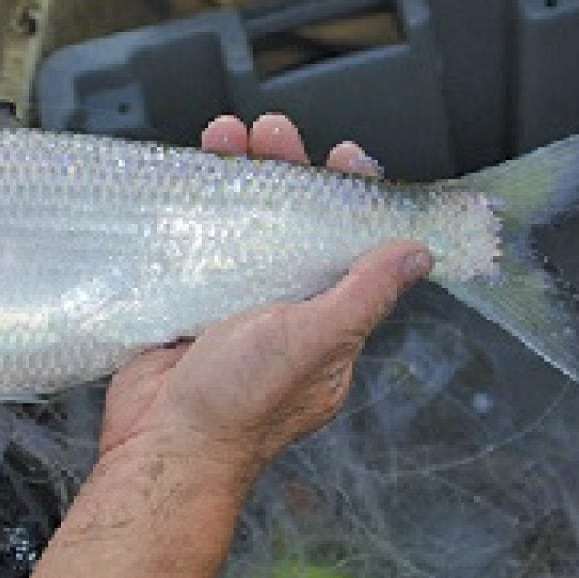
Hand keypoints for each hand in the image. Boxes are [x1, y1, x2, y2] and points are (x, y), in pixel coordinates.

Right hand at [102, 113, 428, 464]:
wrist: (162, 445)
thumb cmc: (239, 405)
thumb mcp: (313, 342)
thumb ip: (363, 296)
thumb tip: (416, 254)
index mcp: (328, 328)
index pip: (352, 250)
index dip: (350, 201)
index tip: (344, 159)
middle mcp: (285, 313)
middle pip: (294, 227)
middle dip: (285, 173)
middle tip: (272, 132)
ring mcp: (233, 308)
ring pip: (244, 229)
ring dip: (237, 180)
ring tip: (223, 136)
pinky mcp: (188, 305)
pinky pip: (198, 247)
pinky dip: (196, 211)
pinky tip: (190, 177)